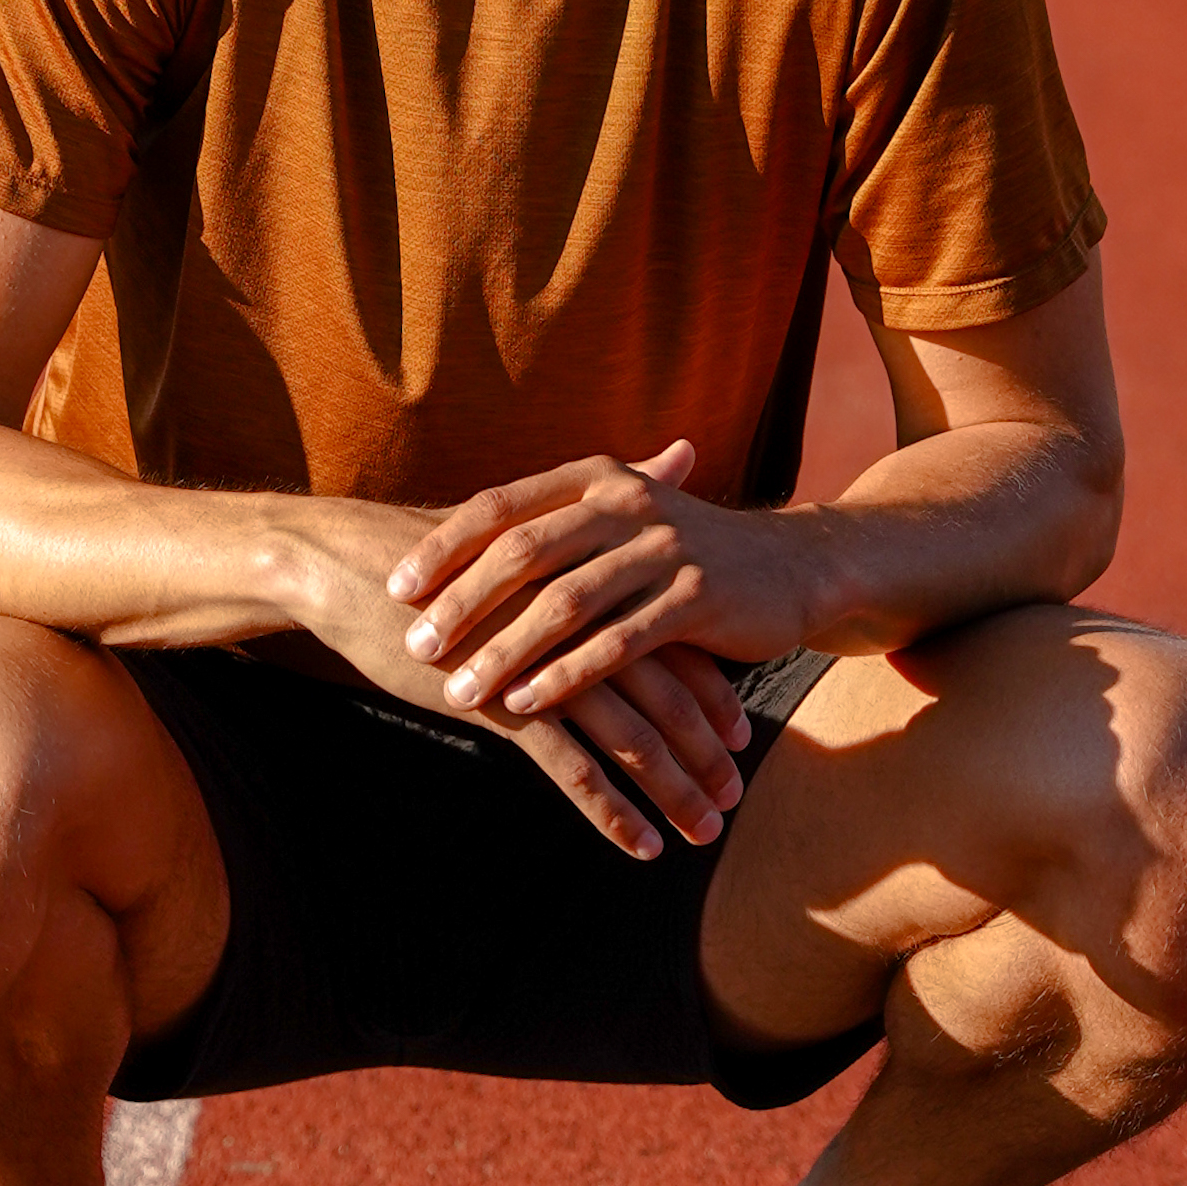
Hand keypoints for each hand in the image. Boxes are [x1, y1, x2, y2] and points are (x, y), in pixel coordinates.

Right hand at [283, 499, 748, 863]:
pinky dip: (612, 810)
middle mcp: (581, 623)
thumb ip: (606, 518)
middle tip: (733, 800)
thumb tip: (679, 457)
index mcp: (589, 584)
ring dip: (674, 790)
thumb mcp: (520, 534)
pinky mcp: (502, 701)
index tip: (739, 739)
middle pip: (667, 696)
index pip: (672, 646)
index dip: (711, 695)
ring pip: (631, 737)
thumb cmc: (434, 558)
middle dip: (705, 753)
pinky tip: (639, 846)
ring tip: (703, 832)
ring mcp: (544, 663)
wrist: (353, 570)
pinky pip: (572, 767)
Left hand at [388, 441, 830, 730]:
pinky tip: (528, 706)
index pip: (501, 506)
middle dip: (462, 602)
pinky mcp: (696, 598)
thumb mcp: (618, 522)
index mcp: (596, 479)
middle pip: (523, 552)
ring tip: (458, 691)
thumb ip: (548, 526)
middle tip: (413, 642)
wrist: (791, 567)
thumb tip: (452, 537)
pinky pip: (617, 643)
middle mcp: (626, 502)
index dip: (444, 545)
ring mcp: (664, 548)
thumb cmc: (683, 553)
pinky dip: (566, 677)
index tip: (394, 585)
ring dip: (506, 650)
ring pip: (565, 602)